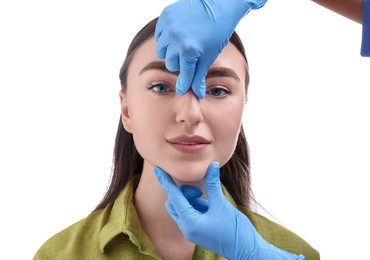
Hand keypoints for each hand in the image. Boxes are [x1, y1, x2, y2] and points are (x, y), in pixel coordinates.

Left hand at [154, 162, 304, 258]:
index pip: (174, 197)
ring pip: (182, 208)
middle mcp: (187, 228)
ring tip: (206, 198)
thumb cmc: (235, 230)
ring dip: (191, 199)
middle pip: (174, 204)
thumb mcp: (222, 204)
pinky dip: (197, 205)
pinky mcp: (199, 231)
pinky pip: (191, 214)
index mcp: (189, 223)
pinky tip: (210, 205)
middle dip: (184, 193)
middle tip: (200, 191)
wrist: (248, 251)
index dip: (166, 181)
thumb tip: (212, 165)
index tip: (158, 169)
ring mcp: (192, 231)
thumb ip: (213, 184)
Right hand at [155, 0, 266, 98]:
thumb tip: (197, 94)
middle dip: (180, 64)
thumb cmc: (217, 31)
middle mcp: (175, 38)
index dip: (184, 83)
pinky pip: (160, 36)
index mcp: (188, 50)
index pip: (183, 75)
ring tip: (183, 46)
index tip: (182, 89)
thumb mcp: (209, 56)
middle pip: (171, 64)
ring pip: (162, 51)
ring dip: (171, 51)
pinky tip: (178, 35)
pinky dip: (167, 38)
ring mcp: (169, 26)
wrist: (218, 4)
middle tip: (190, 57)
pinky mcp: (165, 16)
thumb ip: (199, 76)